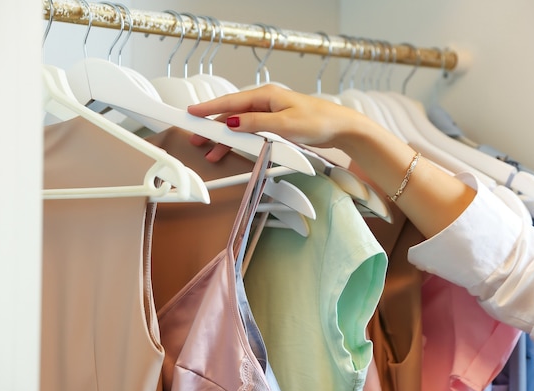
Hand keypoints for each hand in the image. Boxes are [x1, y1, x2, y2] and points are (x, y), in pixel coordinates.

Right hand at [187, 84, 372, 160]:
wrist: (341, 127)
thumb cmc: (319, 121)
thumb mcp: (284, 125)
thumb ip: (256, 124)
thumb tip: (233, 122)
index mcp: (266, 96)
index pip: (230, 102)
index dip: (208, 108)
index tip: (191, 113)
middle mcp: (266, 102)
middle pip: (232, 114)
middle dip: (213, 127)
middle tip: (197, 137)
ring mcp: (271, 113)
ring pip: (241, 125)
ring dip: (227, 138)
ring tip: (213, 151)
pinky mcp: (277, 124)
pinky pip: (252, 130)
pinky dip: (241, 140)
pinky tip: (235, 148)